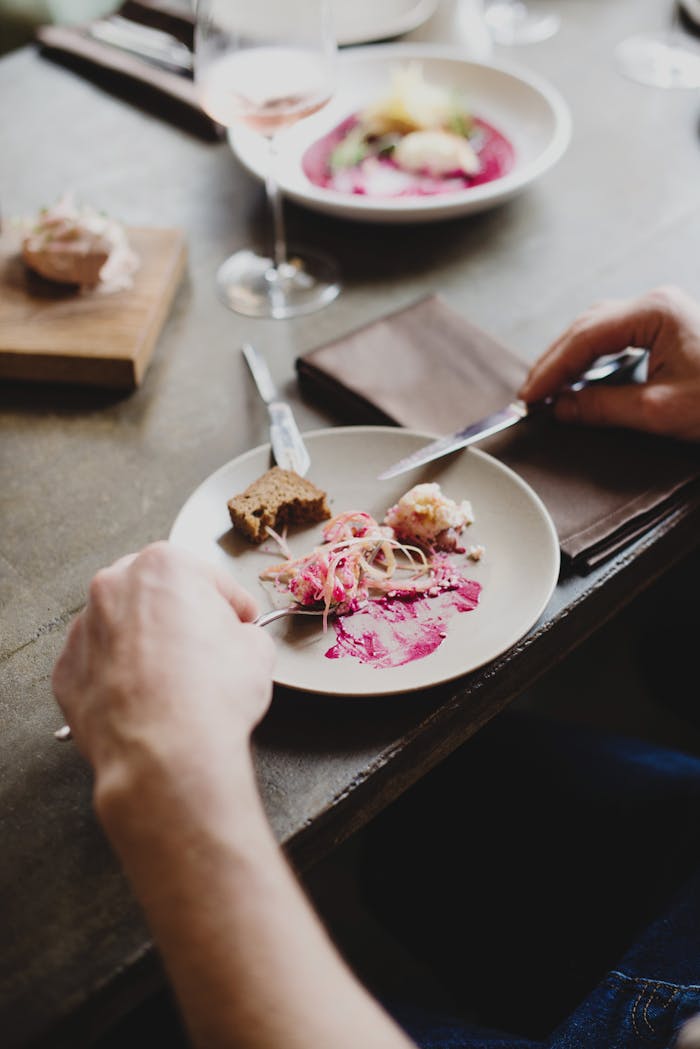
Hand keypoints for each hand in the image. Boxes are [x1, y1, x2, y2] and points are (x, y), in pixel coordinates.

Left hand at [52, 541, 274, 808]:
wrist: (166, 754)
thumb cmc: (211, 696)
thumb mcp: (257, 649)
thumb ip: (241, 630)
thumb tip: (236, 638)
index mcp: (164, 567)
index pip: (208, 578)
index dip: (232, 604)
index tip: (239, 622)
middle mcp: (114, 587)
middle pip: (156, 592)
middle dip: (179, 615)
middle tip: (204, 647)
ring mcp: (84, 628)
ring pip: (122, 626)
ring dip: (146, 643)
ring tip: (172, 680)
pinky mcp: (67, 670)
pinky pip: (99, 663)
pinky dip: (119, 675)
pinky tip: (145, 698)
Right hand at [518, 286, 699, 441]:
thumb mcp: (659, 411)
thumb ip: (602, 407)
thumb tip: (560, 408)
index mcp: (655, 311)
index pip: (585, 337)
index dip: (550, 370)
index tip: (528, 398)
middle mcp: (657, 303)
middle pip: (588, 326)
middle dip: (555, 361)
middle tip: (531, 396)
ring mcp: (665, 312)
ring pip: (600, 328)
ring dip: (572, 358)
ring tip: (550, 390)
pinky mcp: (671, 327)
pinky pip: (619, 336)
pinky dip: (594, 358)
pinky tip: (582, 380)